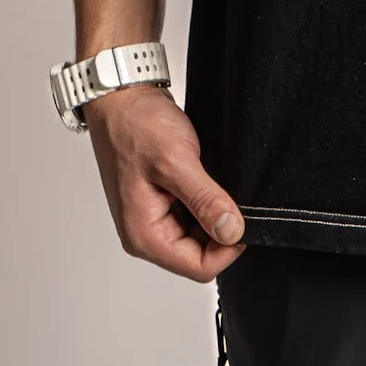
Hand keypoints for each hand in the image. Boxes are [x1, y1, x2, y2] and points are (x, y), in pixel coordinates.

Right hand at [83, 84, 245, 281]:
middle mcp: (146, 234)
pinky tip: (206, 178)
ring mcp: (154, 218)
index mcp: (144, 235)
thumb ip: (205, 200)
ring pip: (200, 235)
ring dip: (213, 212)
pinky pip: (193, 215)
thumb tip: (232, 232)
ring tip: (212, 180)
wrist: (122, 98)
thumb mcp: (176, 161)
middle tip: (228, 192)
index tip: (243, 219)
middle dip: (221, 229)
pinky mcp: (162, 203)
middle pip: (200, 255)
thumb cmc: (136, 125)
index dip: (228, 248)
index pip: (199, 268)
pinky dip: (206, 200)